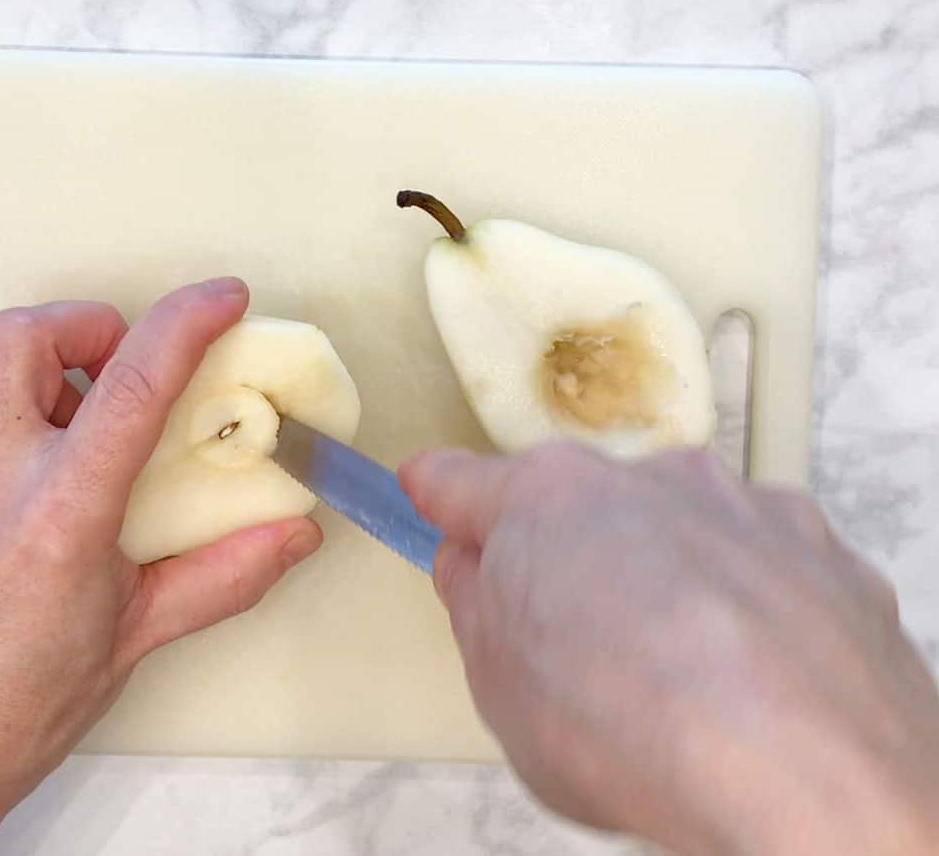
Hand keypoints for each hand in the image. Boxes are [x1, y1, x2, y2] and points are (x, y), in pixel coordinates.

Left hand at [0, 279, 321, 854]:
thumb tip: (298, 532)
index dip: (185, 324)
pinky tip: (25, 442)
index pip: (131, 385)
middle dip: (92, 323)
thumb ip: (228, 574)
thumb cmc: (31, 696)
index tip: (223, 297)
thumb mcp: (143, 633)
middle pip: (29, 336)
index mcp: (61, 512)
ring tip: (80, 411)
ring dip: (43, 363)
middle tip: (131, 362)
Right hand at [402, 445, 938, 855]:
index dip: (439, 495)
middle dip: (565, 553)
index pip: (462, 481)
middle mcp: (644, 479)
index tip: (429, 493)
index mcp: (545, 501)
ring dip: (660, 574)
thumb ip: (476, 603)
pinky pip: (757, 562)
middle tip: (567, 639)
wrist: (800, 769)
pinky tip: (746, 671)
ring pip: (675, 527)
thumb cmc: (632, 728)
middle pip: (581, 504)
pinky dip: (742, 601)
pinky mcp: (818, 549)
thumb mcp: (498, 683)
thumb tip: (474, 565)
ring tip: (673, 671)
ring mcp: (739, 506)